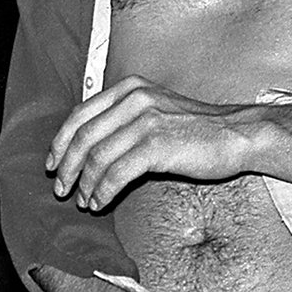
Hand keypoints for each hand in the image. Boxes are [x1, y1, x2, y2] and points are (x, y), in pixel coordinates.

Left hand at [46, 76, 254, 209]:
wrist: (238, 134)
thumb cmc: (199, 129)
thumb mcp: (157, 110)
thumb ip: (126, 119)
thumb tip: (91, 148)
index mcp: (130, 89)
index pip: (80, 114)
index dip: (60, 142)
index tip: (53, 164)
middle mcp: (134, 99)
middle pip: (83, 136)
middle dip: (66, 167)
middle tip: (61, 189)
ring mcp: (146, 121)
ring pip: (97, 157)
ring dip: (84, 184)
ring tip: (84, 201)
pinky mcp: (157, 145)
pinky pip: (117, 172)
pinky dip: (103, 191)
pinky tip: (101, 202)